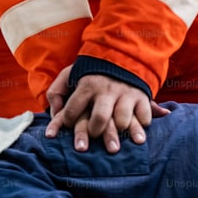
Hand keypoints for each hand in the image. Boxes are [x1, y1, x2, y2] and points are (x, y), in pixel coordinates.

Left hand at [45, 70, 159, 153]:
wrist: (121, 55)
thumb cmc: (91, 72)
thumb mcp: (70, 74)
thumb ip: (56, 91)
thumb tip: (54, 112)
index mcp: (87, 85)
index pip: (72, 109)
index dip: (66, 122)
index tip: (68, 126)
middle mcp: (107, 90)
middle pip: (100, 118)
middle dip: (94, 132)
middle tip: (93, 138)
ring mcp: (125, 94)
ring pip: (123, 119)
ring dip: (119, 132)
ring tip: (117, 141)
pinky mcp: (141, 97)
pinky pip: (143, 116)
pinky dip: (140, 127)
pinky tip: (136, 136)